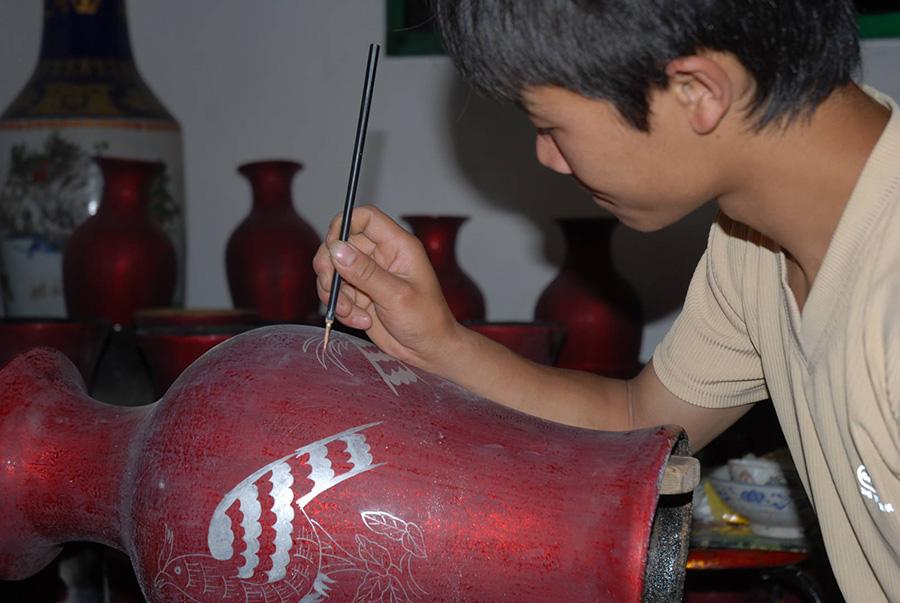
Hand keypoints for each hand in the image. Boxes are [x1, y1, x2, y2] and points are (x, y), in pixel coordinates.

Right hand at [313, 205, 461, 370]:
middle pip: (340, 243)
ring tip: (353, 313)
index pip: (365, 218)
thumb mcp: (396, 296)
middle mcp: (380, 255)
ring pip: (333, 270)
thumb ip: (365, 273)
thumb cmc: (426, 320)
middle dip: (330, 267)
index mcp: (397, 246)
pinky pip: (336, 293)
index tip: (332, 248)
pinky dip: (341, 309)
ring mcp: (367, 275)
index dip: (344, 225)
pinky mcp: (358, 294)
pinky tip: (362, 321)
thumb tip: (336, 249)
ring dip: (334, 293)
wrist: (428, 350)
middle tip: (332, 288)